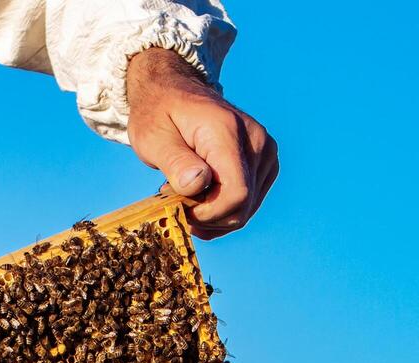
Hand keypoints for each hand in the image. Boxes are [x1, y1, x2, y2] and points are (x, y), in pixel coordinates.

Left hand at [125, 47, 277, 238]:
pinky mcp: (265, 161)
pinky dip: (223, 208)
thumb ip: (175, 162)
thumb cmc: (159, 113)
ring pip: (247, 208)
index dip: (208, 214)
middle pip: (243, 205)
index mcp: (227, 131)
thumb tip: (197, 184)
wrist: (175, 91)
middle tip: (176, 201)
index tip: (179, 208)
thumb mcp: (153, 137)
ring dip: (213, 214)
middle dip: (207, 216)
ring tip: (186, 194)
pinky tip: (200, 196)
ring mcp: (265, 150)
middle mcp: (256, 140)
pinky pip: (249, 201)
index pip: (237, 194)